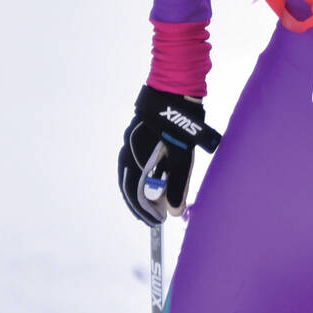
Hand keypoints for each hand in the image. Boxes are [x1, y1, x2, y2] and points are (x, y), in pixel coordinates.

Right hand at [118, 86, 221, 226]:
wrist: (176, 90)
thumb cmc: (180, 125)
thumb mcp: (183, 158)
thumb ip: (177, 185)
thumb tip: (174, 212)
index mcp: (138, 158)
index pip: (136, 192)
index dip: (145, 210)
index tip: (156, 222)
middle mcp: (130, 150)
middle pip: (129, 184)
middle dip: (140, 203)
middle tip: (151, 217)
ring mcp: (131, 141)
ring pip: (130, 173)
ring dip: (140, 190)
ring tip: (151, 203)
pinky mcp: (137, 135)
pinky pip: (134, 162)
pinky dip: (141, 175)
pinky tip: (150, 179)